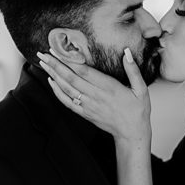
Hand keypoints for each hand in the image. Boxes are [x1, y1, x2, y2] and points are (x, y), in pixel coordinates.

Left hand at [37, 48, 151, 145]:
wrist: (131, 134)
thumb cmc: (137, 110)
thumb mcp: (141, 89)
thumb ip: (133, 70)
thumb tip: (127, 53)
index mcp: (108, 88)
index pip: (84, 71)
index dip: (70, 60)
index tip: (59, 50)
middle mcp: (95, 96)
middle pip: (71, 78)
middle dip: (55, 65)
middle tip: (43, 54)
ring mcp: (88, 106)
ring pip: (67, 89)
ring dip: (53, 75)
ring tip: (43, 63)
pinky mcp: (85, 113)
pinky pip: (67, 102)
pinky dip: (57, 92)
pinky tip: (51, 81)